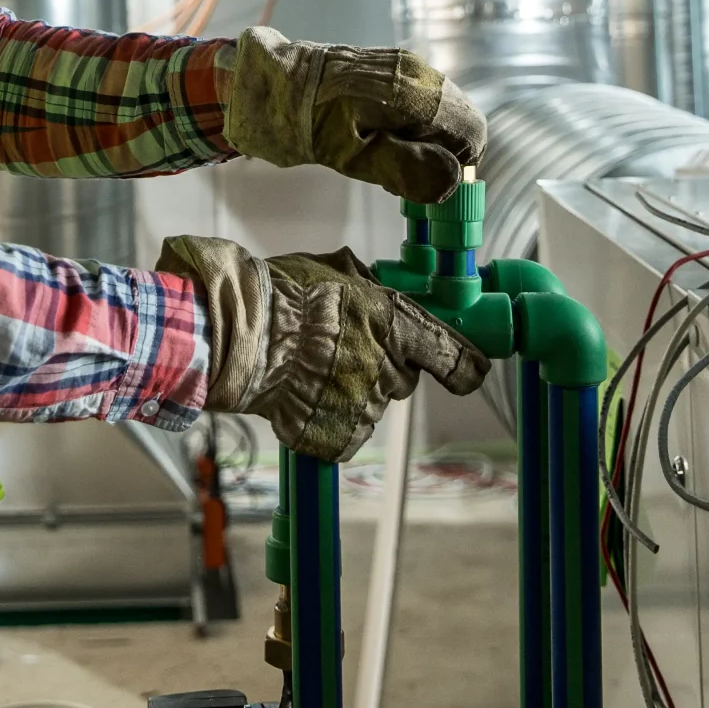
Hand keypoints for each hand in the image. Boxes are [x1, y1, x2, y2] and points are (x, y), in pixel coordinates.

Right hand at [159, 234, 488, 461]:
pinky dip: (328, 419)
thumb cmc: (281, 296)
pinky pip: (344, 431)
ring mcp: (366, 406)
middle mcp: (389, 368)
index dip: (464, 366)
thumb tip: (375, 283)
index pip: (455, 357)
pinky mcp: (341, 437)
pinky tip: (301, 396)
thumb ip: (364, 285)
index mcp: (396, 323)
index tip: (467, 371)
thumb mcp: (332, 271)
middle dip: (382, 366)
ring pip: (371, 402)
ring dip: (349, 390)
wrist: (241, 339)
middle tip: (341, 350)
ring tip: (309, 370)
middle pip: (404, 378)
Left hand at [221, 26, 487, 202]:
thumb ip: (405, 169)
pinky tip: (381, 137)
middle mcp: (416, 71)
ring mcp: (404, 64)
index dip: (460, 164)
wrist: (264, 82)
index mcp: (412, 92)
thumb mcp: (352, 158)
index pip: (471, 131)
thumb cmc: (303, 124)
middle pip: (460, 120)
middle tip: (407, 176)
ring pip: (442, 111)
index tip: (433, 184)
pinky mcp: (390, 66)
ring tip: (388, 156)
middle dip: (445, 152)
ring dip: (428, 139)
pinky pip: (421, 99)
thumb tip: (452, 181)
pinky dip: (414, 124)